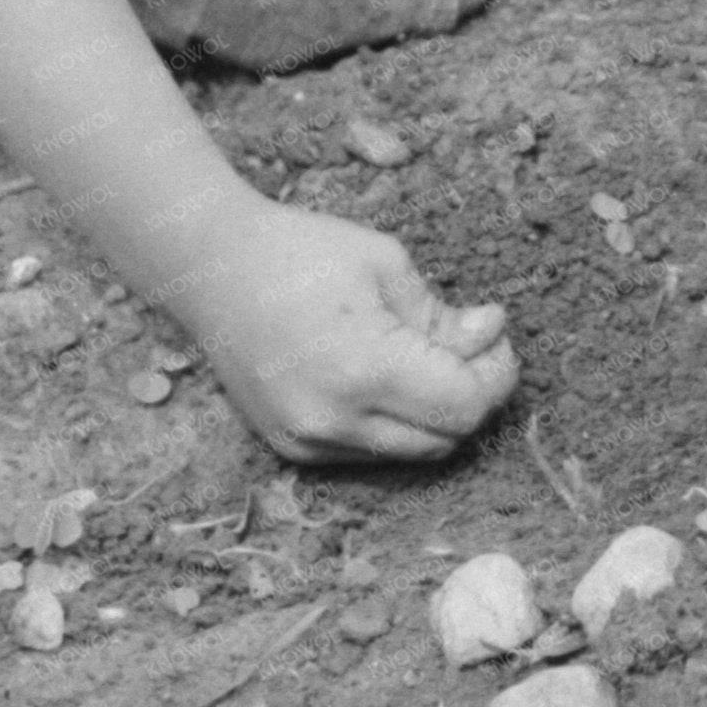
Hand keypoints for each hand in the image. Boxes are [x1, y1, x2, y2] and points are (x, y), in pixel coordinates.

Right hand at [159, 198, 517, 465]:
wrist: (211, 269)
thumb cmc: (301, 252)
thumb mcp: (387, 265)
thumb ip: (443, 314)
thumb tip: (491, 337)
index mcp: (365, 369)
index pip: (464, 407)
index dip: (496, 376)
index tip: (494, 336)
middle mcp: (335, 421)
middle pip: (445, 440)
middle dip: (473, 395)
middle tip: (473, 345)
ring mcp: (308, 442)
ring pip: (410, 453)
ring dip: (436, 415)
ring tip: (429, 358)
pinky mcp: (292, 449)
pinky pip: (369, 453)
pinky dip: (394, 424)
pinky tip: (384, 377)